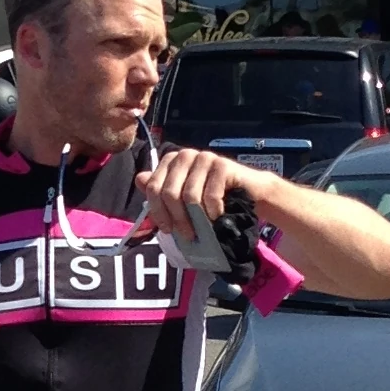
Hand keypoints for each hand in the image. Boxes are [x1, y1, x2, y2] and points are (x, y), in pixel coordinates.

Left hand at [136, 143, 250, 244]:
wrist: (250, 194)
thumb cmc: (214, 197)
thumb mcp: (184, 196)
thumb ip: (162, 189)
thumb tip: (139, 179)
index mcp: (171, 161)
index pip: (153, 187)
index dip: (157, 212)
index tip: (167, 229)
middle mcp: (185, 155)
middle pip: (169, 192)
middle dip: (177, 219)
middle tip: (187, 235)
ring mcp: (204, 158)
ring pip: (189, 196)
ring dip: (196, 219)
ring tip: (203, 230)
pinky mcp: (222, 165)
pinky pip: (210, 195)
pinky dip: (213, 212)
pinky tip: (217, 217)